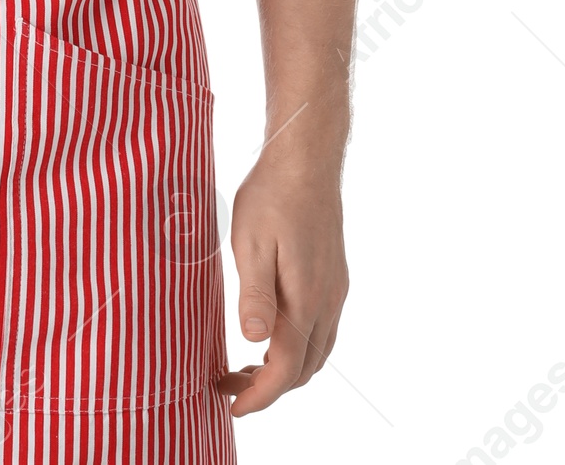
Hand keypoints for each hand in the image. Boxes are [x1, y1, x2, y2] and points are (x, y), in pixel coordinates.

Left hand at [214, 149, 348, 417]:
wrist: (306, 158)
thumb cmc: (272, 195)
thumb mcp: (250, 242)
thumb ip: (255, 294)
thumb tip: (253, 341)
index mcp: (305, 299)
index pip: (285, 370)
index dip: (259, 396)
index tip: (232, 406)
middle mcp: (327, 301)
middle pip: (305, 369)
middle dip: (269, 388)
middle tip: (229, 384)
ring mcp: (335, 290)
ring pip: (317, 352)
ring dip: (284, 369)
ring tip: (246, 365)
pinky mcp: (335, 277)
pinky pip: (322, 329)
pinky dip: (298, 346)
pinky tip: (271, 331)